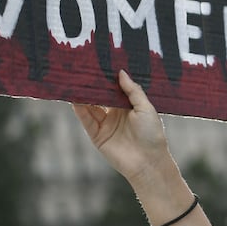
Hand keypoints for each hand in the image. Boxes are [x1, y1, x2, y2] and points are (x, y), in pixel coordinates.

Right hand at [72, 70, 171, 187]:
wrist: (148, 161)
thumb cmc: (152, 133)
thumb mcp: (145, 107)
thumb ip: (133, 90)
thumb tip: (121, 72)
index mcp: (128, 106)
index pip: (114, 89)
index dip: (107, 78)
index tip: (100, 64)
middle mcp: (115, 114)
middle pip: (100, 96)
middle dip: (92, 85)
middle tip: (82, 70)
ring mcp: (105, 124)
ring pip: (90, 106)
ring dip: (83, 96)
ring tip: (75, 81)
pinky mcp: (97, 136)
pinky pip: (87, 120)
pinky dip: (80, 110)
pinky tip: (74, 99)